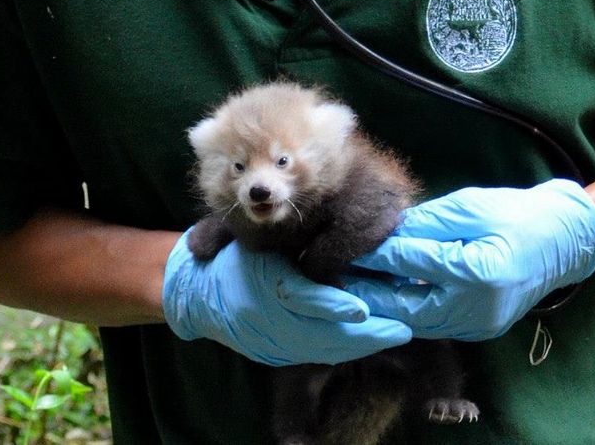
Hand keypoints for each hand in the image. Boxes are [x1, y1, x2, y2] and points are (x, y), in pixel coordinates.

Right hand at [162, 231, 411, 365]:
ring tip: (394, 335)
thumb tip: (342, 246)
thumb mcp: (258, 239)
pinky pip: (313, 355)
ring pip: (320, 350)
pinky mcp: (272, 354)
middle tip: (401, 329)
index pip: (301, 299)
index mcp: (261, 283)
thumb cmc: (232, 254)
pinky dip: (342, 349)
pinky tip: (367, 342)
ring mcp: (267, 341)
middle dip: (363, 335)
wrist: (193, 289)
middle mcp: (264, 318)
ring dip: (359, 346)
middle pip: (318, 334)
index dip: (334, 306)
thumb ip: (295, 243)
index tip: (363, 309)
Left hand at [346, 179, 594, 340]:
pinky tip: (379, 297)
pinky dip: (402, 310)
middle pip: (402, 305)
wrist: (566, 242)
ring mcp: (476, 324)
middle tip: (327, 279)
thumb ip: (425, 224)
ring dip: (378, 306)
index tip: (338, 247)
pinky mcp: (475, 329)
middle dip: (363, 291)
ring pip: (411, 320)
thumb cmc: (519, 215)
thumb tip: (383, 233)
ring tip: (344, 289)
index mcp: (477, 270)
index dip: (371, 254)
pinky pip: (428, 323)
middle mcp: (474, 306)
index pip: (409, 262)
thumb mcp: (470, 208)